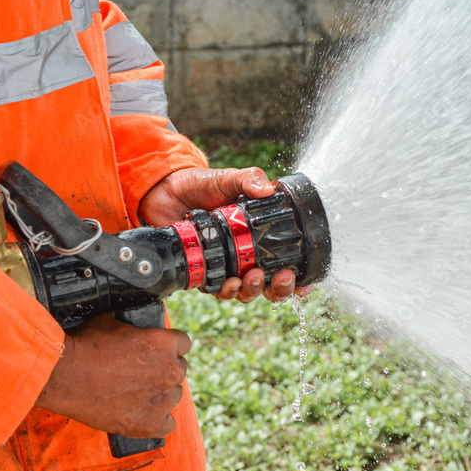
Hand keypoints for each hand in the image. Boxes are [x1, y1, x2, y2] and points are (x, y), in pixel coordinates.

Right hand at [35, 314, 190, 437]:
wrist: (65, 377)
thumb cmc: (85, 347)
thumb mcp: (111, 323)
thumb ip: (133, 328)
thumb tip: (133, 329)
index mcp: (165, 343)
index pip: (183, 344)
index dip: (168, 348)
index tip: (157, 353)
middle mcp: (171, 370)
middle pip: (179, 370)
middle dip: (163, 371)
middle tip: (141, 374)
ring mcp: (163, 399)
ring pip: (173, 397)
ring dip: (159, 395)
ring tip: (135, 395)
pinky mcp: (151, 424)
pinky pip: (167, 425)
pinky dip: (156, 421)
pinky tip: (140, 414)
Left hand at [139, 167, 311, 302]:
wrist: (165, 191)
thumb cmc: (201, 185)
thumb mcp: (228, 178)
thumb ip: (248, 179)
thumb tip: (268, 189)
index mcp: (256, 236)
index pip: (283, 262)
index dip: (297, 279)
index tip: (305, 284)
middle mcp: (243, 256)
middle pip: (269, 286)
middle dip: (279, 289)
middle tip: (281, 277)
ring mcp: (223, 266)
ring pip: (245, 292)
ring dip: (254, 290)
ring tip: (254, 276)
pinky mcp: (201, 272)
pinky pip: (217, 290)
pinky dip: (226, 290)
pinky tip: (229, 281)